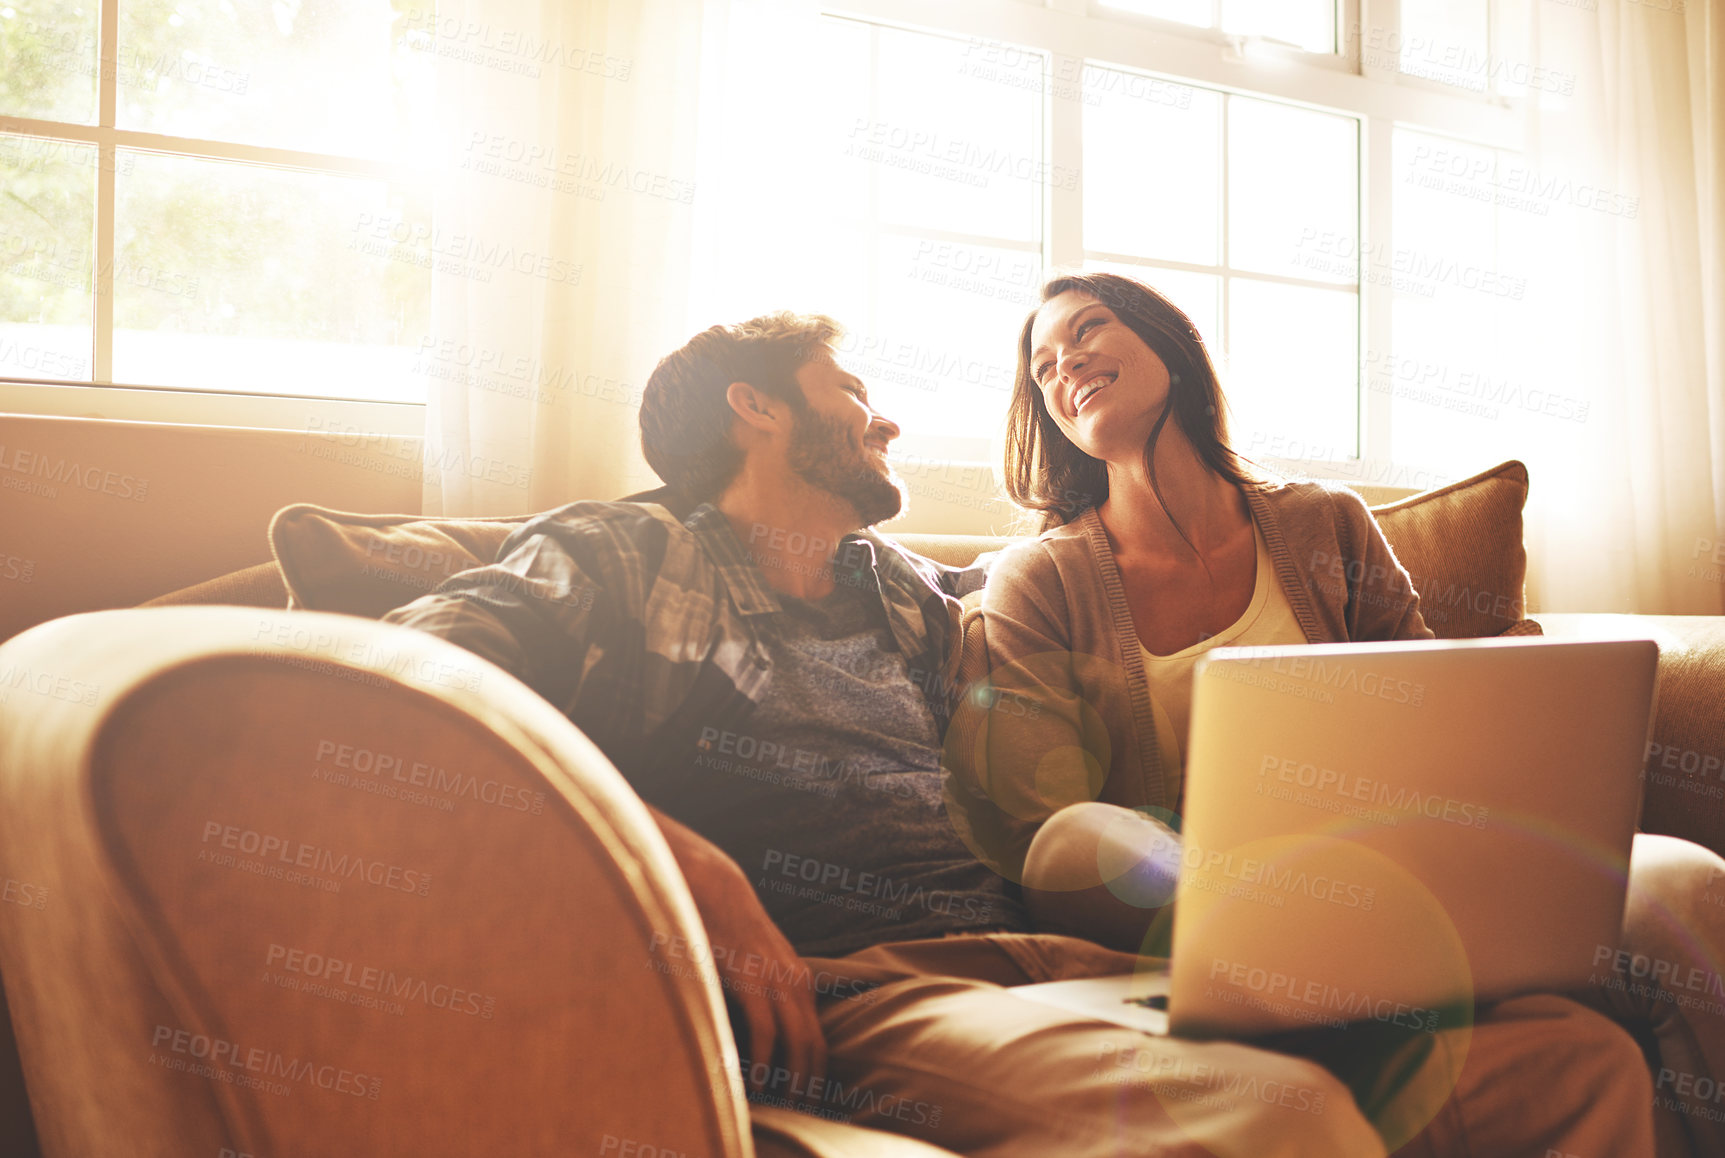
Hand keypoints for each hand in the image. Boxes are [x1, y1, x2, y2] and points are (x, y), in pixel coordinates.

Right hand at [648, 807, 827, 1106]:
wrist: (715, 888)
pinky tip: (754, 1079)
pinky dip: (762, 1059)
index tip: (804, 1099)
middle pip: (815, 1045)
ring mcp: (776, 979)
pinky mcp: (751, 979)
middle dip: (809, 1083)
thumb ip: (766, 991)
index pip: (819, 1037)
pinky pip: (765, 1030)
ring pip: (797, 1042)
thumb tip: (764, 1031)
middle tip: (798, 1111)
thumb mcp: (760, 962)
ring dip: (791, 1078)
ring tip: (781, 1104)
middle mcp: (796, 981)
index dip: (815, 1072)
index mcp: (801, 981)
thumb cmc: (728, 931)